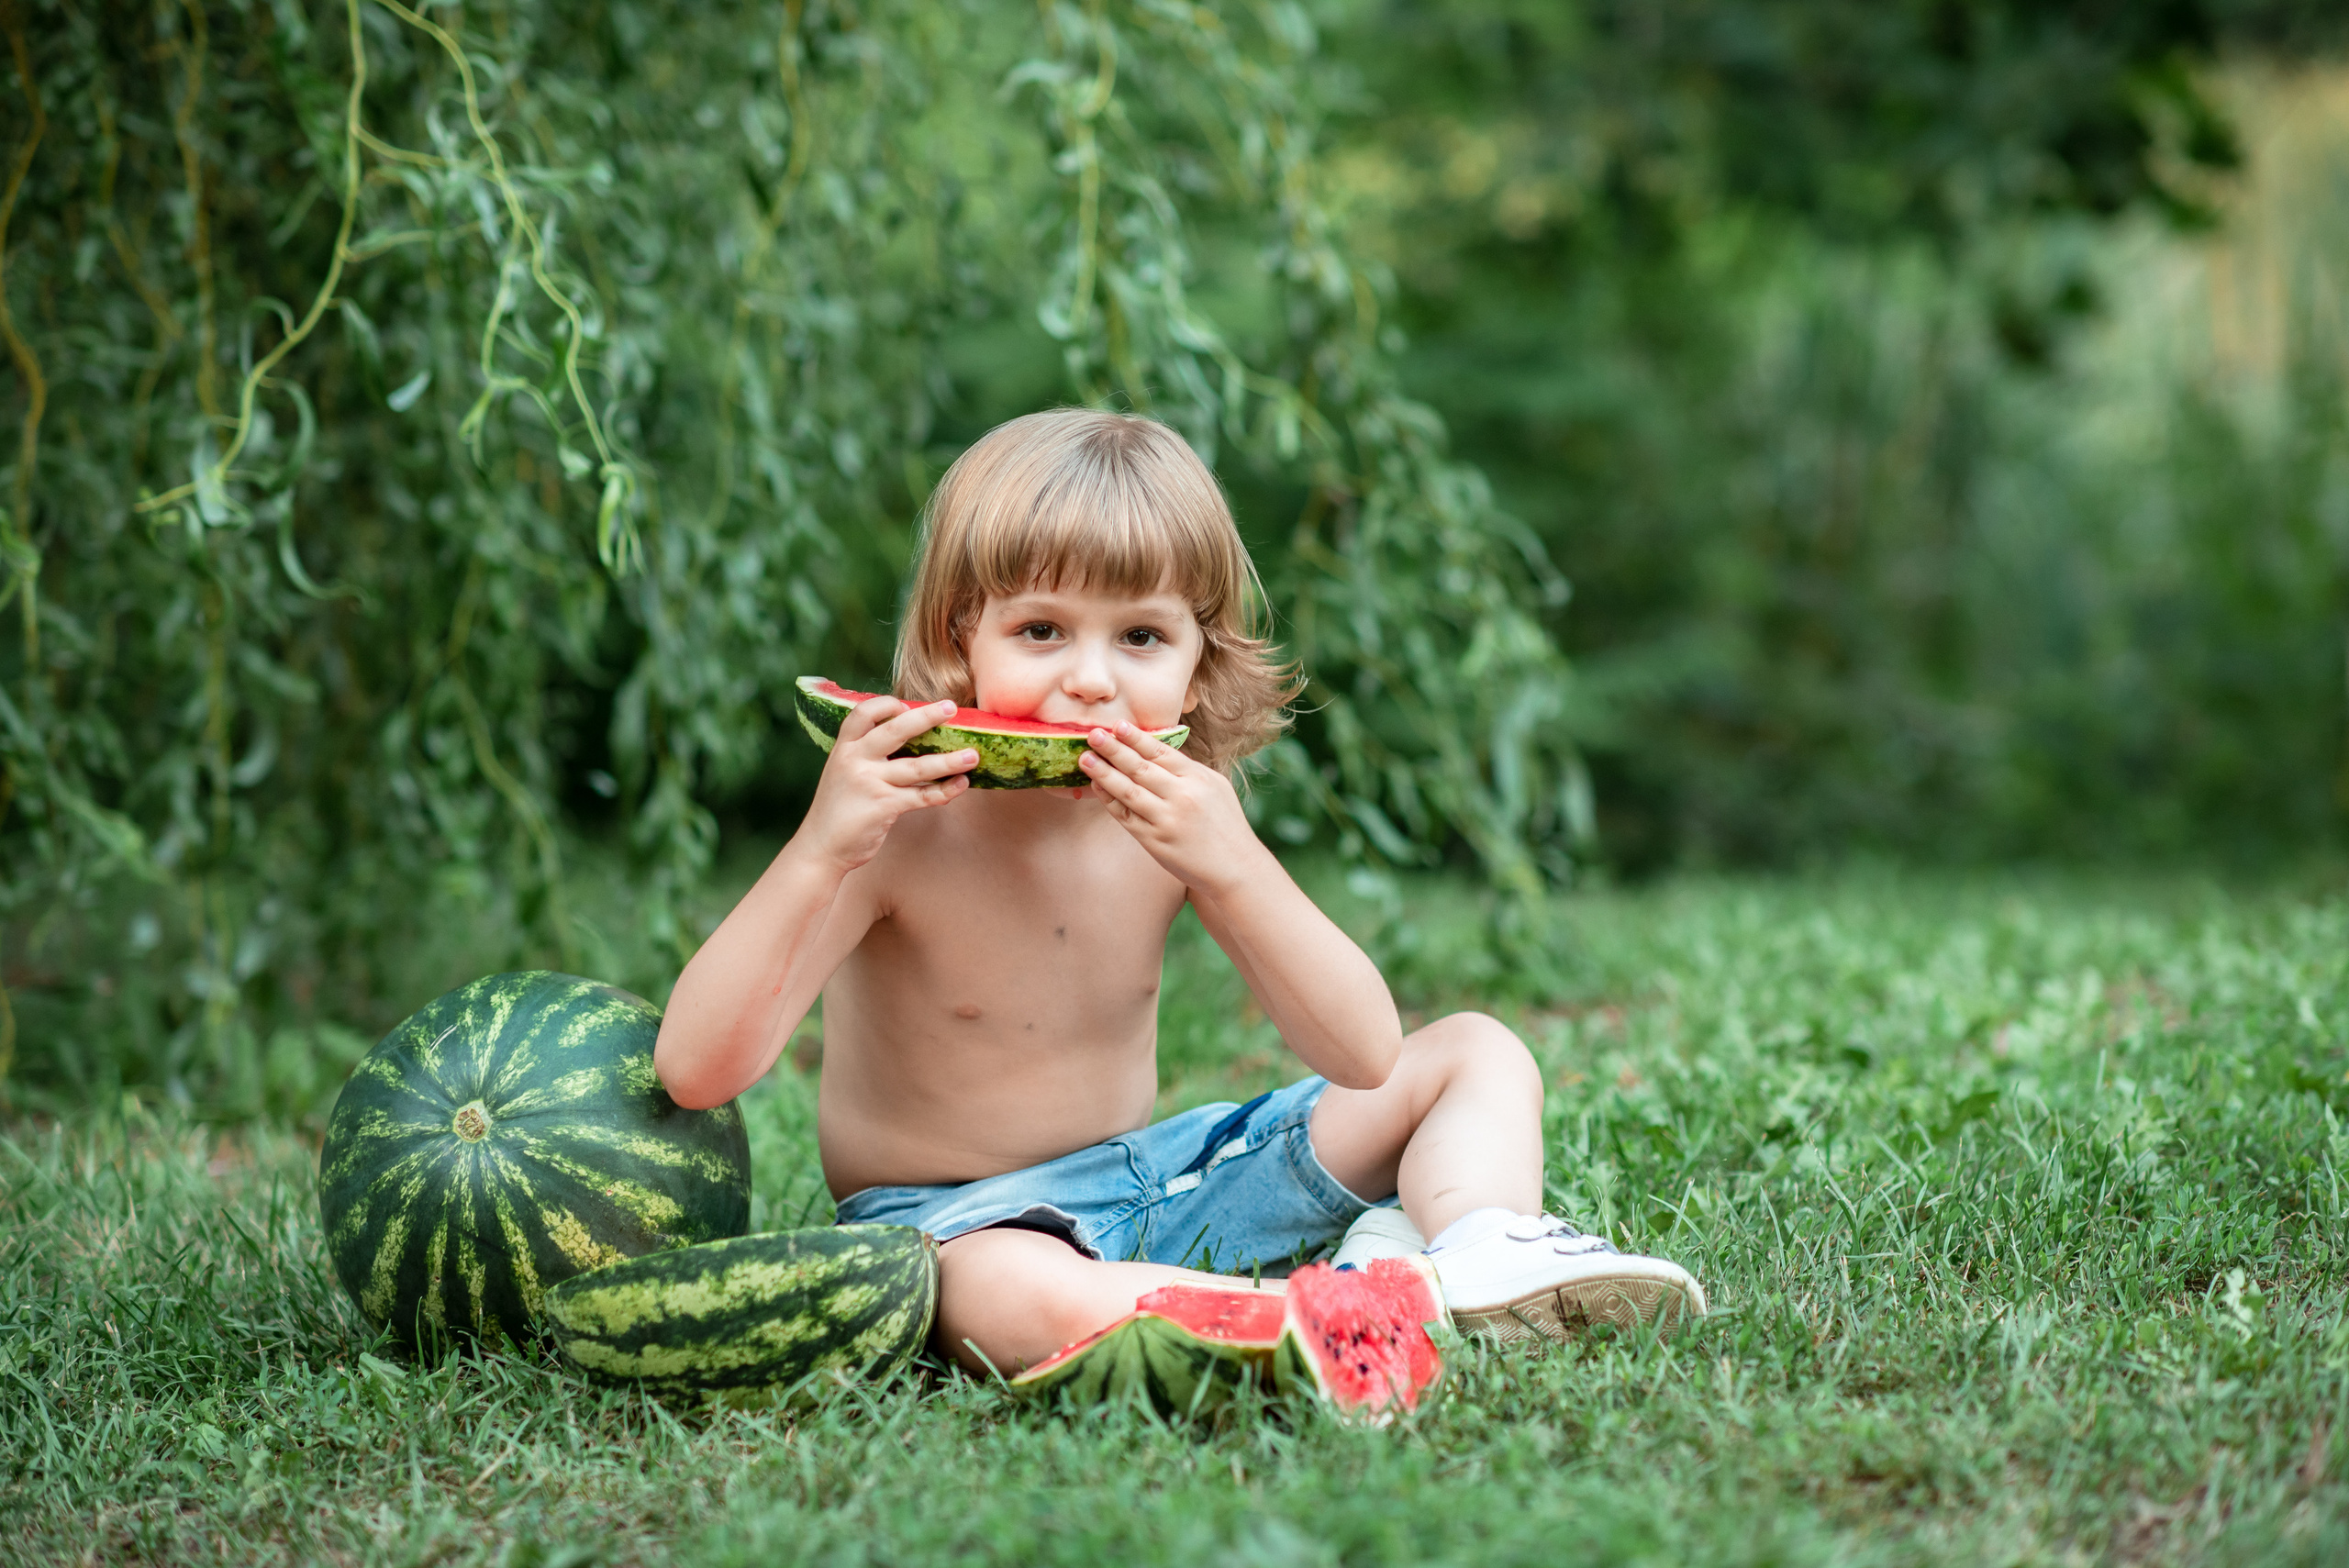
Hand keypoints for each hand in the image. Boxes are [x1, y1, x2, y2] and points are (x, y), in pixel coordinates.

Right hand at [794, 697, 974, 874]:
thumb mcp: (842, 771)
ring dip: (950, 761)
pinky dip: (945, 791)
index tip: (907, 706)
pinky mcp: (884, 806)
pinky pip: (923, 796)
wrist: (820, 847)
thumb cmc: (838, 807)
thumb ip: (865, 753)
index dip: (886, 705)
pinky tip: (961, 784)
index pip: (863, 713)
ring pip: (918, 766)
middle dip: (926, 717)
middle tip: (951, 708)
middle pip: (896, 730)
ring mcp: (870, 783)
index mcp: (844, 748)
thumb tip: (905, 734)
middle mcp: (855, 760)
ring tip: (973, 756)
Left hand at [1077, 722, 1272, 894]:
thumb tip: (1155, 750)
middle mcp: (1182, 796)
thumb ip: (1187, 769)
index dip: (1136, 738)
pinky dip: (1109, 800)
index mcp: (1198, 778)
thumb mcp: (1215, 787)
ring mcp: (1167, 820)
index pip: (1161, 752)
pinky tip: (1097, 786)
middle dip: (1114, 749)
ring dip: (1104, 773)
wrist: (1235, 868)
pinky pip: (1126, 816)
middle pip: (1140, 768)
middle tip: (1093, 734)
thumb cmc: (1225, 824)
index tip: (1117, 725)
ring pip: (1128, 791)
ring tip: (1085, 758)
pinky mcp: (1155, 841)